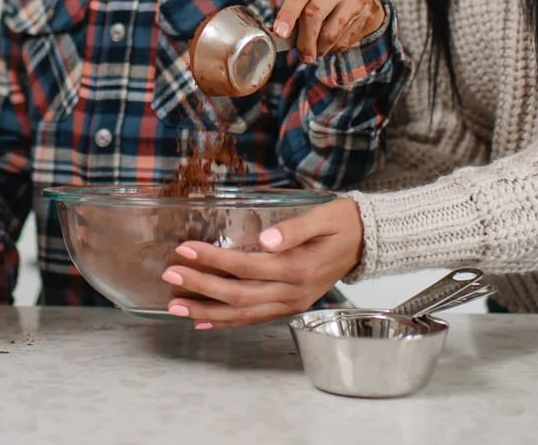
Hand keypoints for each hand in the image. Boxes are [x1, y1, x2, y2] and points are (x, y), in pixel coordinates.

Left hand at [161, 197, 364, 328]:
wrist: (367, 242)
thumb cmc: (342, 224)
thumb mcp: (323, 216)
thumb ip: (294, 228)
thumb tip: (267, 238)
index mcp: (299, 269)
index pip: (246, 266)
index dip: (213, 260)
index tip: (186, 249)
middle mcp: (294, 292)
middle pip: (238, 295)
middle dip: (200, 287)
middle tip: (170, 276)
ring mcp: (292, 303)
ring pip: (243, 313)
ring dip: (207, 310)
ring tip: (176, 306)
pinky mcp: (290, 305)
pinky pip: (254, 318)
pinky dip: (227, 321)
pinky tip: (204, 320)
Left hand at [274, 0, 385, 58]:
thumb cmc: (328, 1)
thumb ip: (297, 13)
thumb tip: (281, 36)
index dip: (287, 14)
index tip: (280, 33)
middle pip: (314, 13)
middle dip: (305, 40)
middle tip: (303, 56)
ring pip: (330, 32)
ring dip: (320, 48)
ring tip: (317, 52)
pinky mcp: (368, 14)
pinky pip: (344, 41)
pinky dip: (334, 49)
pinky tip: (333, 44)